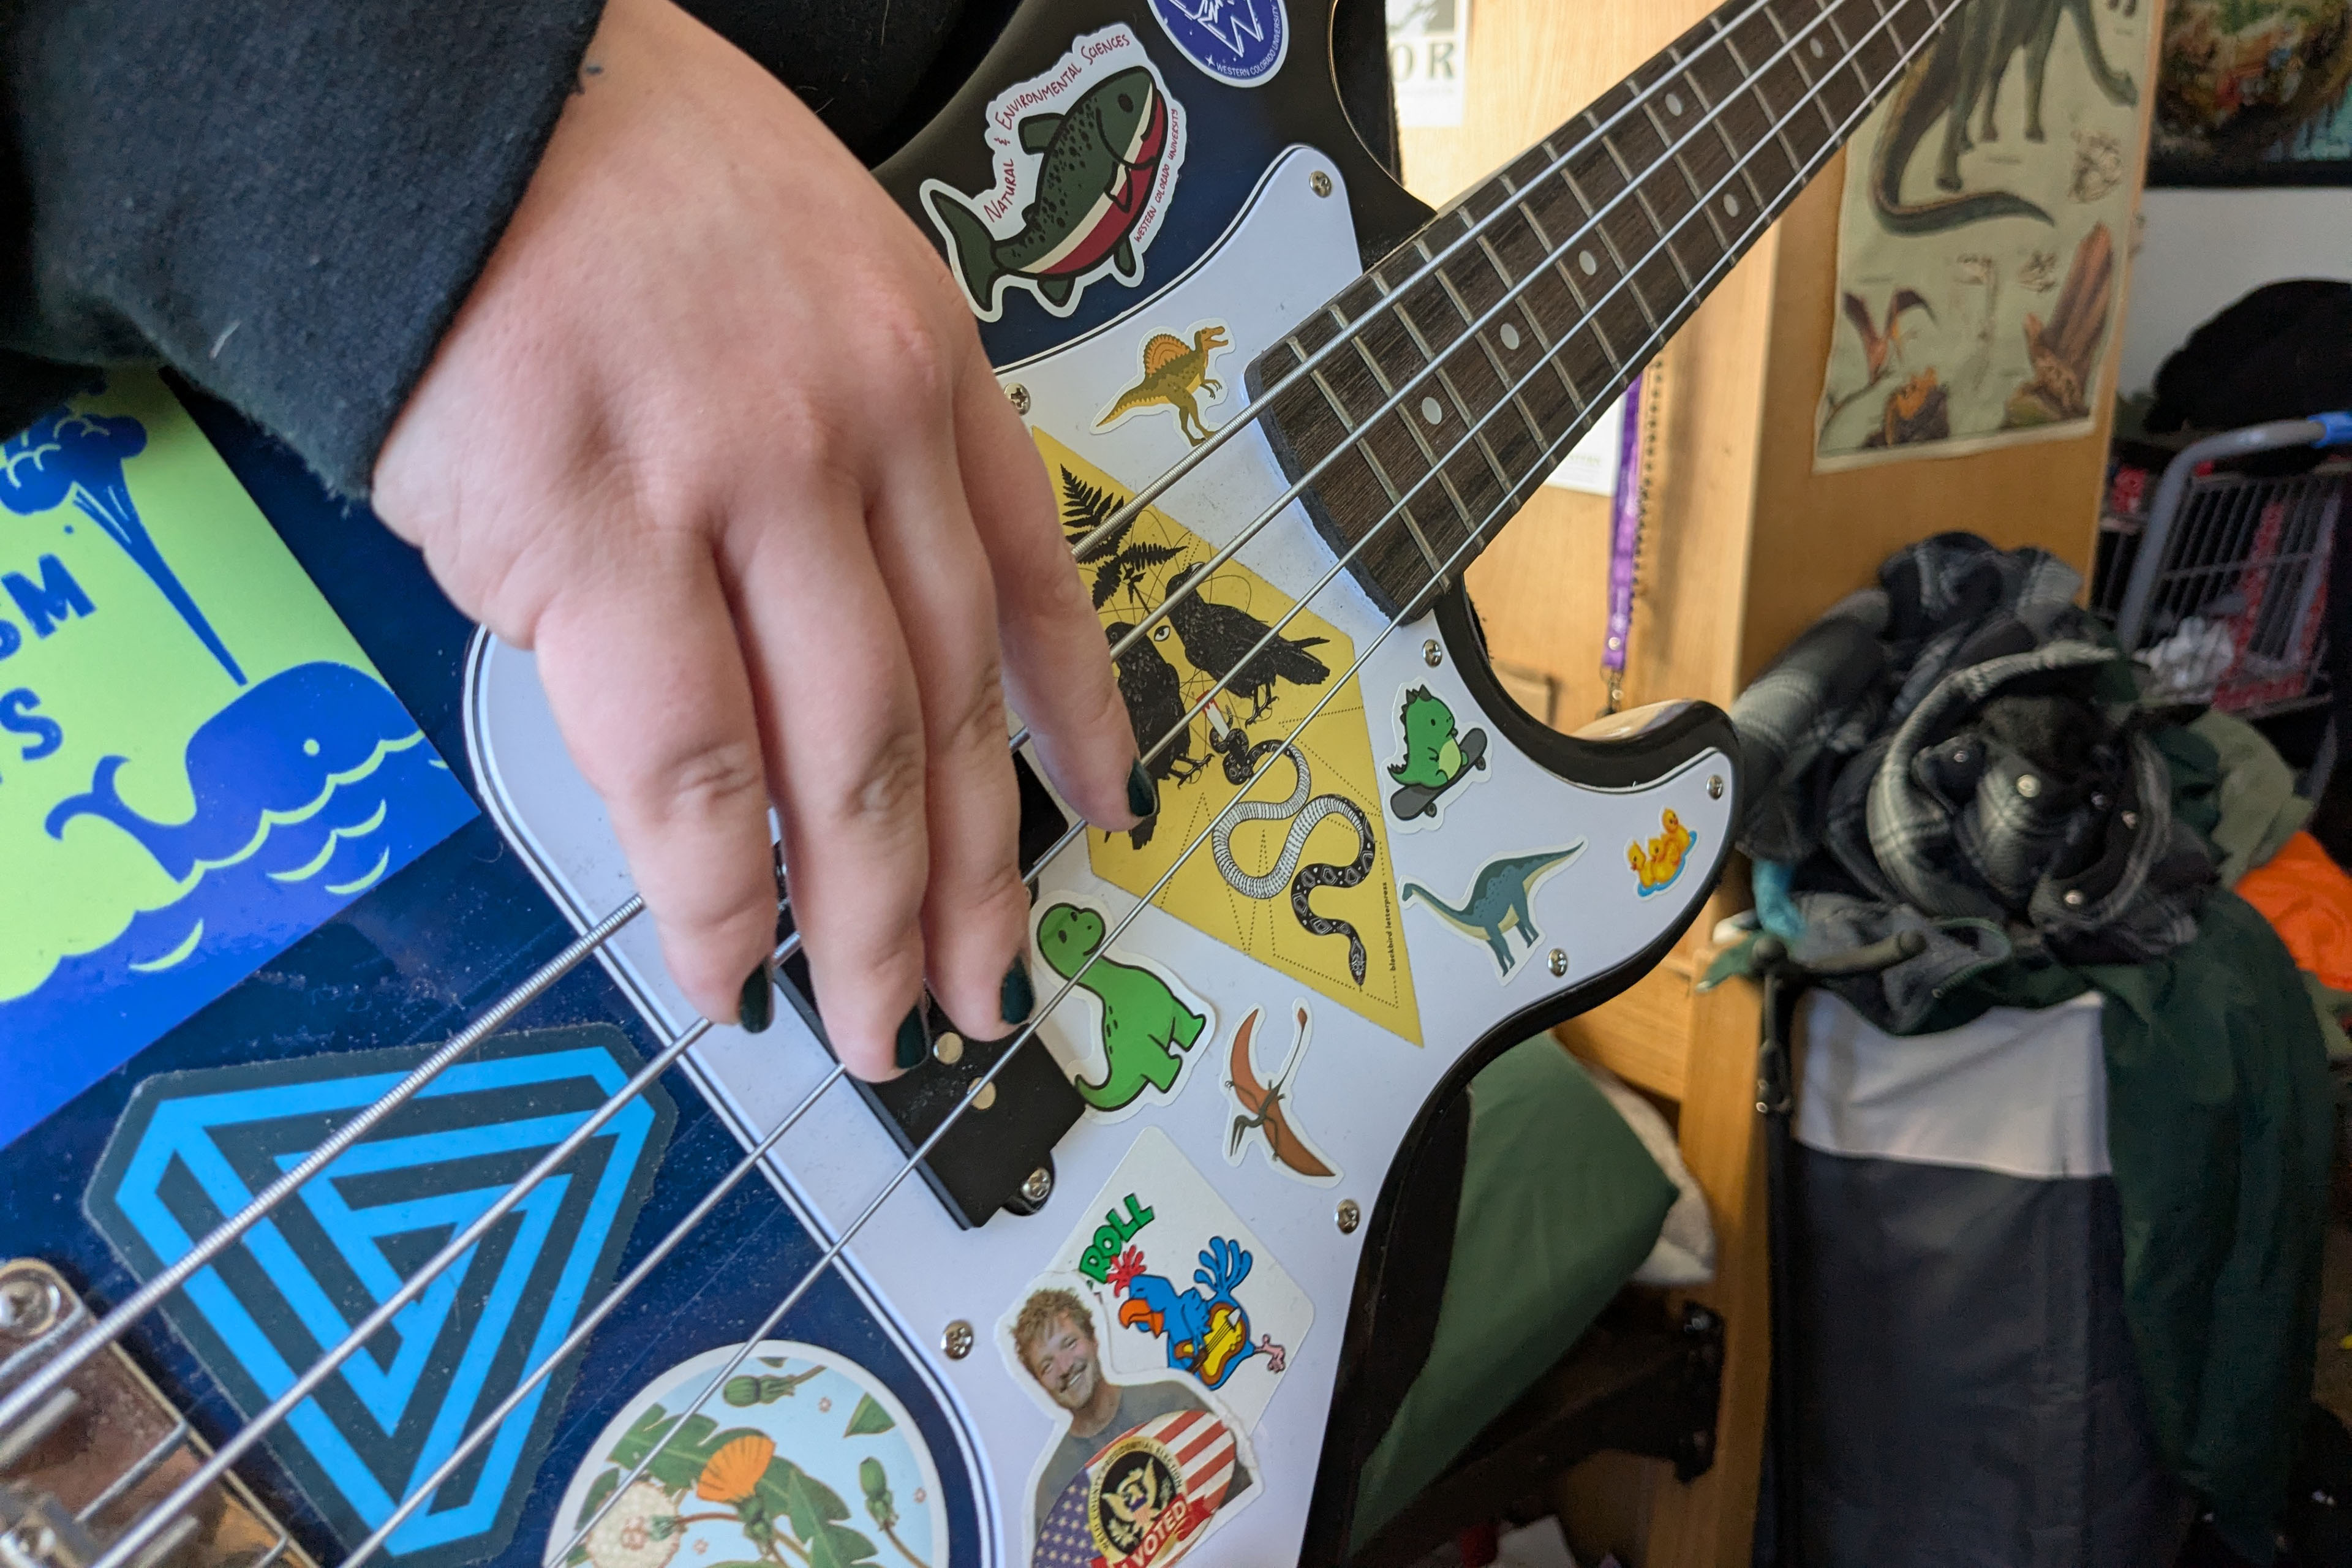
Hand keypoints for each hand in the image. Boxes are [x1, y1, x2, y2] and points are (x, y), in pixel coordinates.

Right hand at [373, 0, 1145, 1076]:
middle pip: (951, 703)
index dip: (1076, 717)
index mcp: (923, 362)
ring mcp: (738, 486)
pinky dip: (718, 897)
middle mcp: (861, 430)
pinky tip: (734, 971)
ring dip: (873, 921)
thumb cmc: (594, 168)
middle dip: (979, 879)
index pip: (1033, 578)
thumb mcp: (799, 259)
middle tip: (987, 991)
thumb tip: (841, 613)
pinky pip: (689, 770)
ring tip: (884, 1025)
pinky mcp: (598, 539)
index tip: (1103, 812)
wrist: (425, 90)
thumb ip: (849, 429)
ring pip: (848, 760)